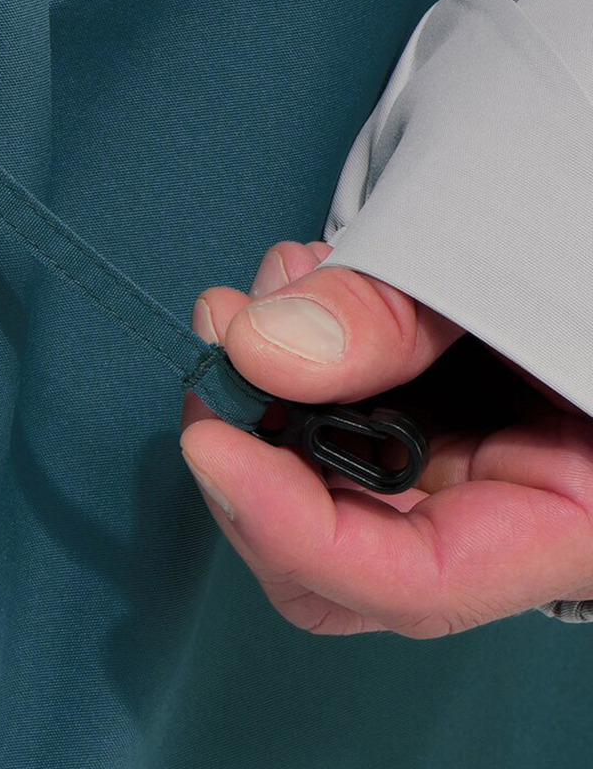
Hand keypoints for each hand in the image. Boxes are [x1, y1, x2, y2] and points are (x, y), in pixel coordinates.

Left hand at [180, 241, 592, 633]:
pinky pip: (333, 423)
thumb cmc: (583, 214)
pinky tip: (298, 285)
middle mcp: (519, 514)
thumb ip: (394, 313)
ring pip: (321, 489)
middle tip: (225, 345)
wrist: (588, 186)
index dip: (295, 531)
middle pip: (347, 554)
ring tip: (272, 288)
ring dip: (267, 390)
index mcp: (580, 516)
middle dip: (261, 453)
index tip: (212, 445)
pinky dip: (293, 357)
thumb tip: (260, 350)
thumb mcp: (507, 263)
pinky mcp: (429, 419)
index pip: (419, 582)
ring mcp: (467, 470)